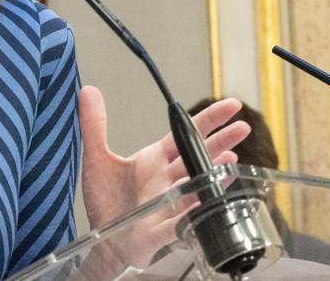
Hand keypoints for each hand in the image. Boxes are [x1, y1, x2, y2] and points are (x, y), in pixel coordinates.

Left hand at [78, 87, 249, 229]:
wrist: (103, 240)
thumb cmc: (106, 201)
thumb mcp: (96, 159)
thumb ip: (93, 125)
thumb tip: (88, 90)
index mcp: (155, 160)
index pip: (184, 136)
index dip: (207, 120)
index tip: (230, 106)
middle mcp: (168, 180)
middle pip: (198, 157)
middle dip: (220, 142)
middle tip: (242, 127)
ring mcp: (170, 204)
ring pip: (198, 186)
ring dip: (215, 175)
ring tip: (232, 160)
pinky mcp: (164, 230)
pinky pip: (184, 220)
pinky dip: (197, 211)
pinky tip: (210, 201)